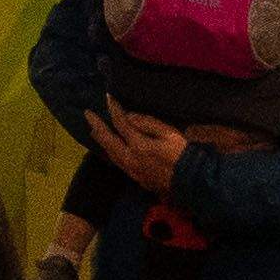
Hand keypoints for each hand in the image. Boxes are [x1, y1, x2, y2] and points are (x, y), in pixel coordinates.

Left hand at [75, 100, 198, 199]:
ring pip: (111, 154)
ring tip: (93, 130)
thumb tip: (128, 116)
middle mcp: (130, 159)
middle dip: (97, 126)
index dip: (114, 109)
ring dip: (101, 141)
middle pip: (108, 141)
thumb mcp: (169, 133)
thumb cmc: (183, 154)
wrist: (191, 181)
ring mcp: (131, 170)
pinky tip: (109, 149)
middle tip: (87, 114)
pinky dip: (110, 153)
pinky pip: (118, 162)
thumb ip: (147, 123)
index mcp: (138, 146)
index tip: (107, 98)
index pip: (121, 124)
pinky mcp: (136, 178)